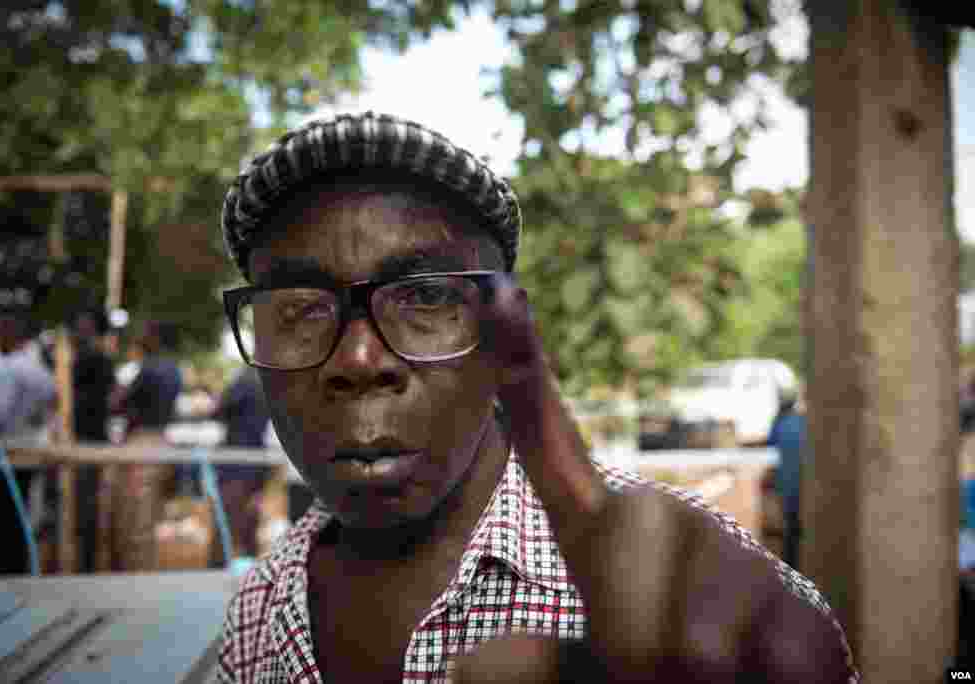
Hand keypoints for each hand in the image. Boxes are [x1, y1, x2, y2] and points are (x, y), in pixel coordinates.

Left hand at [458, 274, 851, 682]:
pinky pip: (737, 659)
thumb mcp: (590, 665)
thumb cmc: (664, 659)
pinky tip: (758, 674)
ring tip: (709, 674)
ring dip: (681, 676)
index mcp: (599, 527)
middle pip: (628, 572)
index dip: (522, 369)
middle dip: (633, 646)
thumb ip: (536, 667)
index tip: (498, 292)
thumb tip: (461, 669)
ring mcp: (723, 549)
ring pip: (677, 640)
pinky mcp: (785, 592)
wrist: (773, 680)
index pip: (550, 443)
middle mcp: (659, 517)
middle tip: (659, 671)